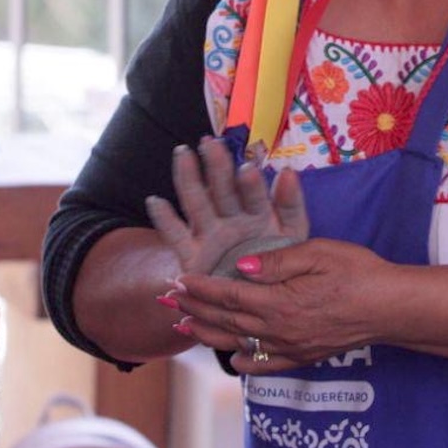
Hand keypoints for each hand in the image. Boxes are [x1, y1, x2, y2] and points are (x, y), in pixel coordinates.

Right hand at [145, 136, 309, 278]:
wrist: (256, 303)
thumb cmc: (279, 265)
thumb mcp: (292, 235)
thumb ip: (291, 205)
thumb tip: (287, 170)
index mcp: (258, 213)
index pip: (254, 193)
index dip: (251, 182)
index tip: (248, 168)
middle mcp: (232, 218)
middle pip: (223, 190)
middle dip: (217, 168)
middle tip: (211, 144)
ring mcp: (210, 234)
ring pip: (197, 203)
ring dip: (190, 178)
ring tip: (183, 154)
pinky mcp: (191, 255)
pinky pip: (175, 235)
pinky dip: (164, 220)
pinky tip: (155, 201)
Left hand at [173, 237, 391, 371]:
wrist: (392, 307)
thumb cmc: (358, 271)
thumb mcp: (317, 252)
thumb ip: (275, 261)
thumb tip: (240, 267)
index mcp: (279, 302)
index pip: (229, 296)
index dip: (201, 288)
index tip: (179, 278)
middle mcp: (279, 330)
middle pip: (227, 321)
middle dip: (195, 308)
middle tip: (168, 299)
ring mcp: (291, 347)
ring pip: (240, 343)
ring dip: (209, 333)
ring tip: (185, 325)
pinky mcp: (305, 356)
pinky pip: (268, 364)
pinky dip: (246, 362)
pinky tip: (233, 359)